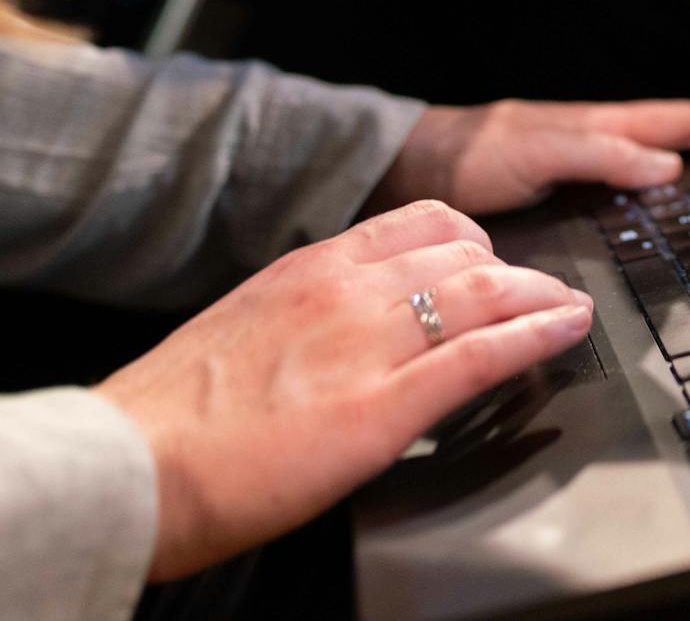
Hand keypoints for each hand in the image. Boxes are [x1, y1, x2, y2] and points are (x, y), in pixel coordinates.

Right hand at [96, 200, 593, 581]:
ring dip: (540, 296)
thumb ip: (301, 321)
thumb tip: (337, 340)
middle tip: (541, 291)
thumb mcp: (242, 334)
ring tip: (566, 307)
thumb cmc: (167, 419)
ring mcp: (366, 344)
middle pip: (465, 252)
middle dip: (515, 270)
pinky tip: (566, 329)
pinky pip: (483, 354)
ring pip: (485, 291)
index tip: (492, 260)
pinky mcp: (383, 408)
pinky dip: (538, 334)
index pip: (418, 222)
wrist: (123, 467)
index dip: (472, 241)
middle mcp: (344, 290)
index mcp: (308, 269)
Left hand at [378, 98, 689, 215]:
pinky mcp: (564, 194)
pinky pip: (628, 192)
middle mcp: (599, 143)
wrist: (413, 169)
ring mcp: (583, 168)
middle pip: (681, 139)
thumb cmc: (468, 154)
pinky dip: (659, 197)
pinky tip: (664, 221)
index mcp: (601, 127)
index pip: (684, 121)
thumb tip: (668, 165)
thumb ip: (599, 154)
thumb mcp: (537, 151)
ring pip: (657, 164)